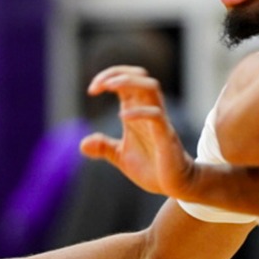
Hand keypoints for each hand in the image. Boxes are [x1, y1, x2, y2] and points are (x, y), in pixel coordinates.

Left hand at [80, 66, 198, 200]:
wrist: (175, 186)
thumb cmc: (152, 167)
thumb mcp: (121, 156)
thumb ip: (104, 147)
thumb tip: (83, 144)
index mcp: (137, 111)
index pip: (126, 80)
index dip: (108, 77)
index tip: (92, 90)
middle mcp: (149, 111)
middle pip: (140, 76)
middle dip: (117, 73)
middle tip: (96, 86)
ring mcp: (159, 122)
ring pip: (151, 88)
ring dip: (129, 82)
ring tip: (109, 87)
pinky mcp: (166, 136)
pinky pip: (156, 115)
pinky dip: (139, 112)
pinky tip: (122, 116)